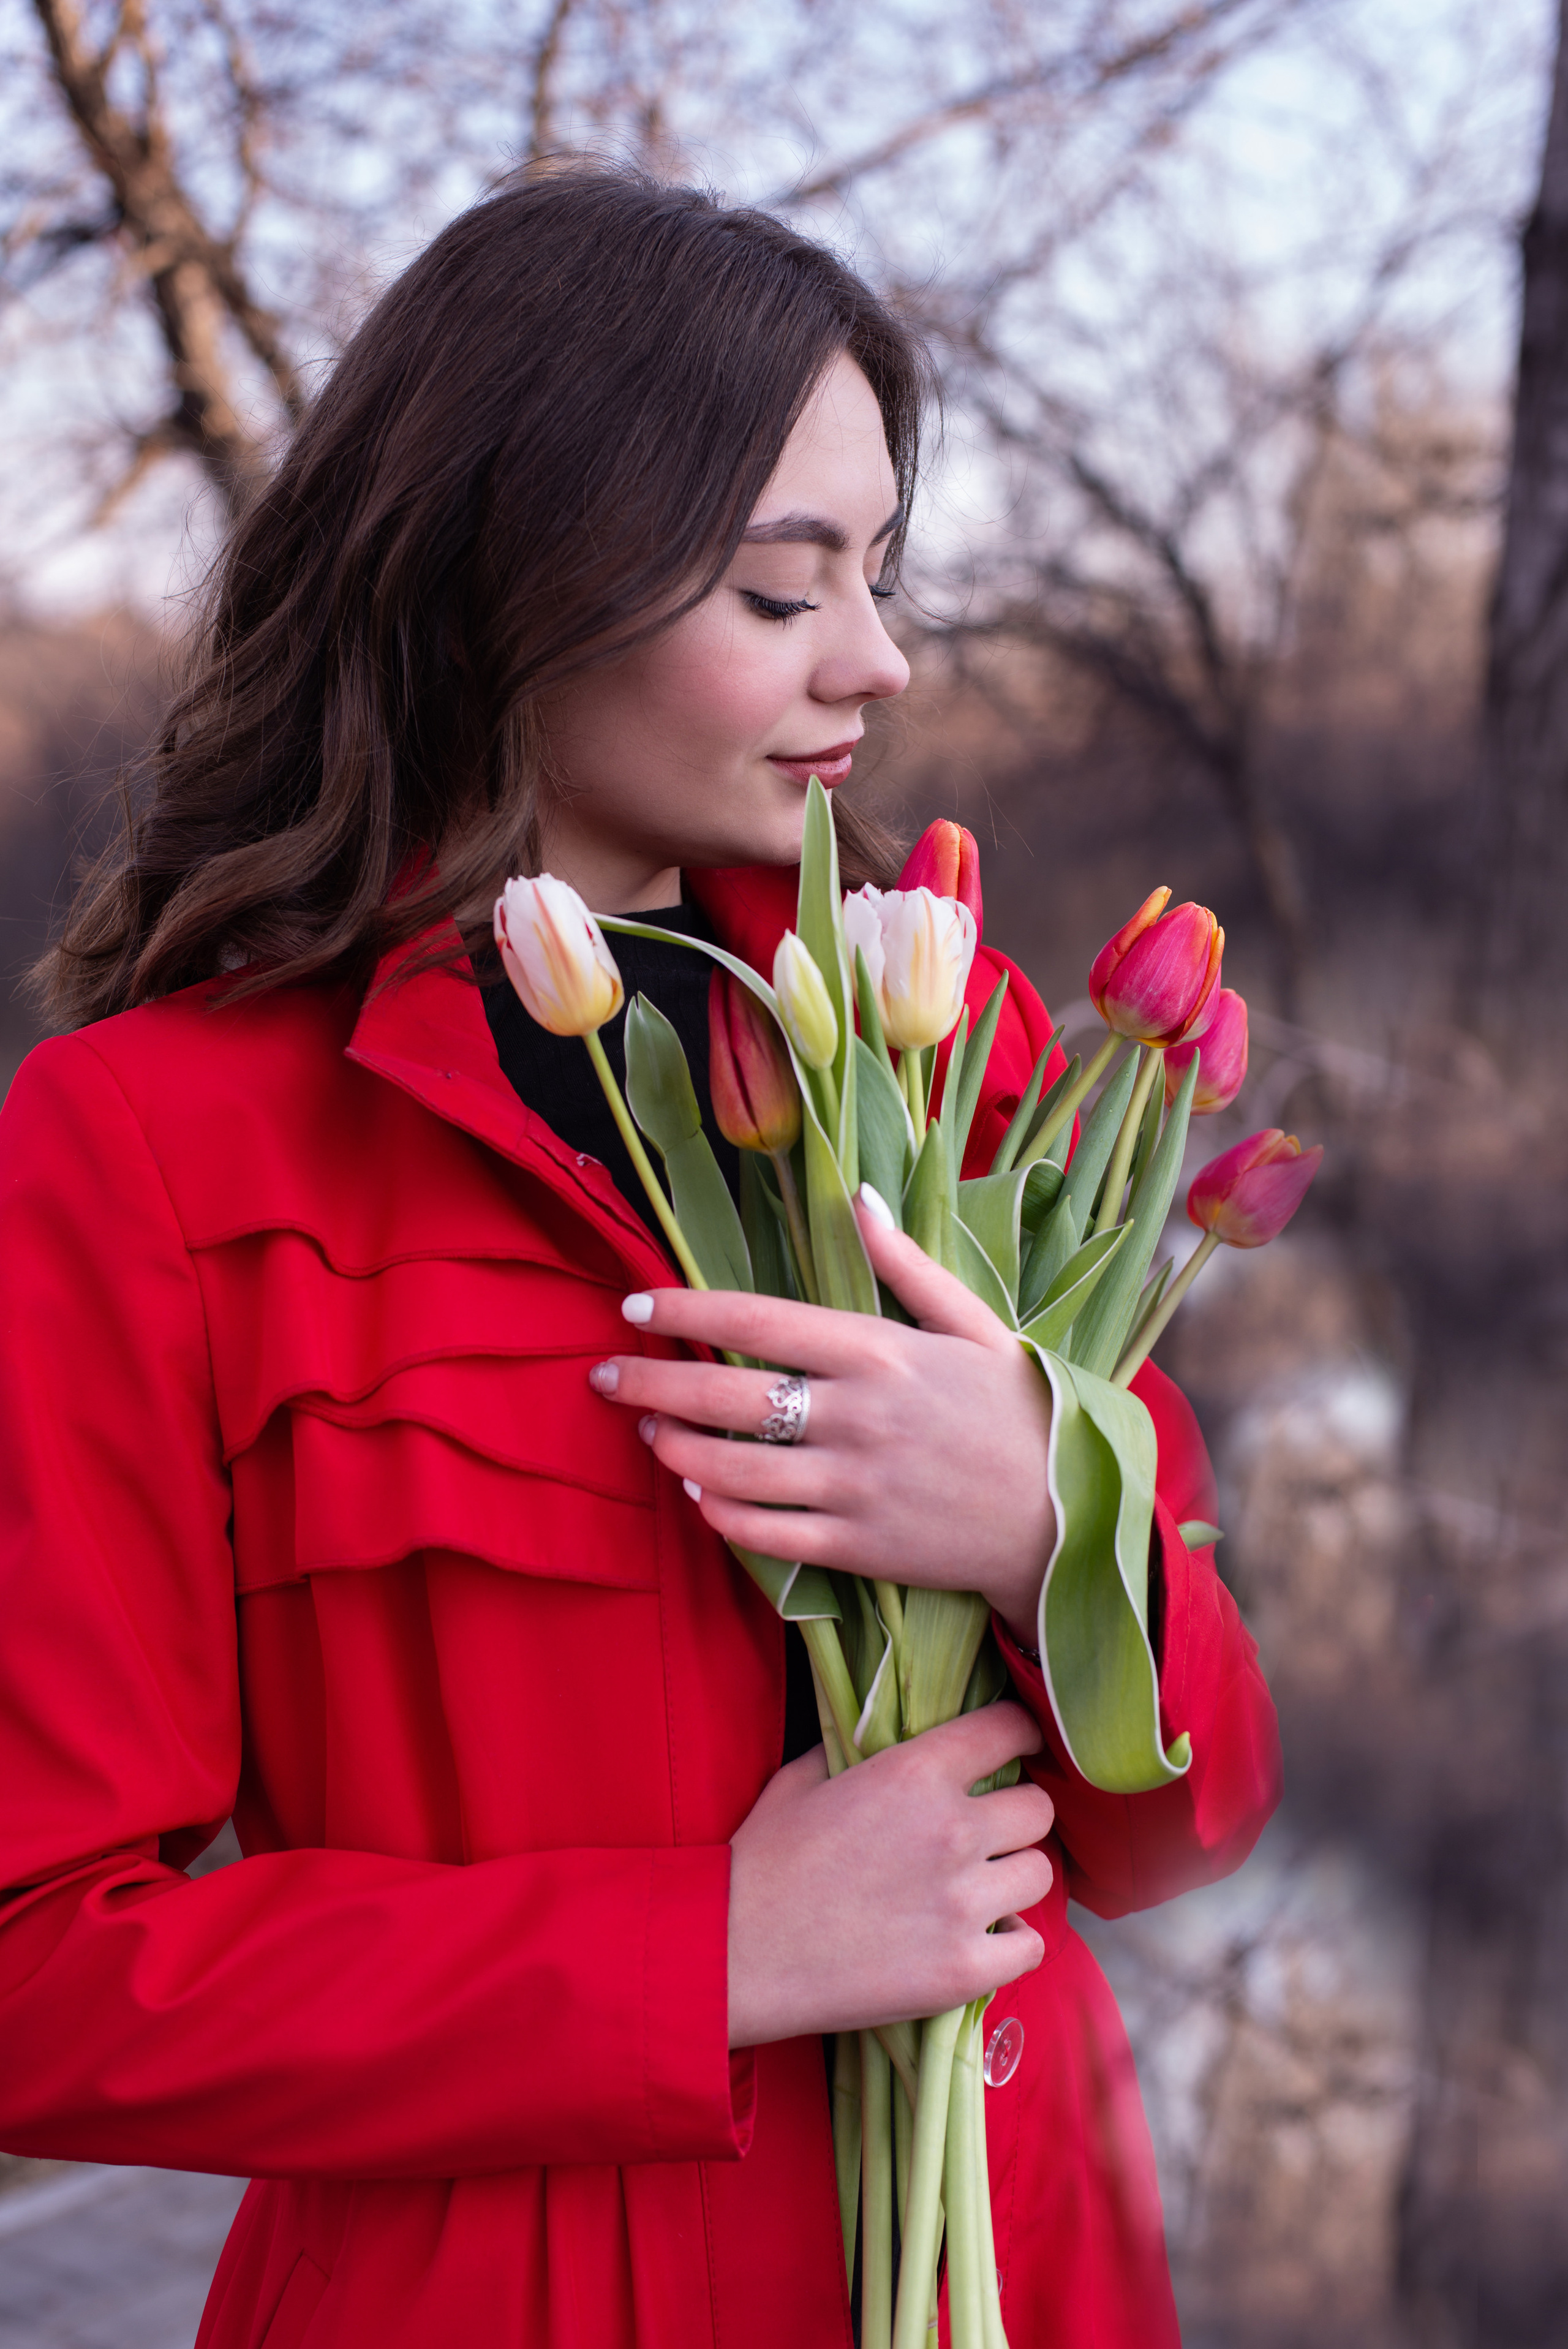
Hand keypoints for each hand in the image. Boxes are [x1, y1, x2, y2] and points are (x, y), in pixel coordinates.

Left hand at [587, 1199, 1055, 1641]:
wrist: (1069, 1520)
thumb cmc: (1023, 1412)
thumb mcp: (978, 1325)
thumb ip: (909, 1266)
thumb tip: (861, 1199)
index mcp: (881, 1352)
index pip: (756, 1319)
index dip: (684, 1309)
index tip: (634, 1305)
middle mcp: (857, 1417)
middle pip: (725, 1394)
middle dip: (650, 1381)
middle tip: (603, 1375)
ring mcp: (854, 1487)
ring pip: (731, 1468)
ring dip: (674, 1447)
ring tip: (646, 1429)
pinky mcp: (858, 1547)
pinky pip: (764, 1532)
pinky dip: (718, 1512)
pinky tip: (697, 1490)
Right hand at [726, 1703, 1054, 2045]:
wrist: (734, 1953)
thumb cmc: (761, 1861)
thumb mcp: (803, 1778)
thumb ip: (860, 1749)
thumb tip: (888, 1736)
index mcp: (913, 1773)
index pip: (1008, 1730)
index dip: (1019, 1735)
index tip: (1017, 1749)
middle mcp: (951, 1830)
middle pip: (1037, 1810)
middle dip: (1015, 1818)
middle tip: (987, 1834)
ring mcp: (961, 1904)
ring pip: (1040, 1875)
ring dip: (1013, 1878)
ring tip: (980, 1889)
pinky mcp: (963, 1969)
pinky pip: (1030, 1946)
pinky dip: (1011, 1942)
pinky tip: (981, 1937)